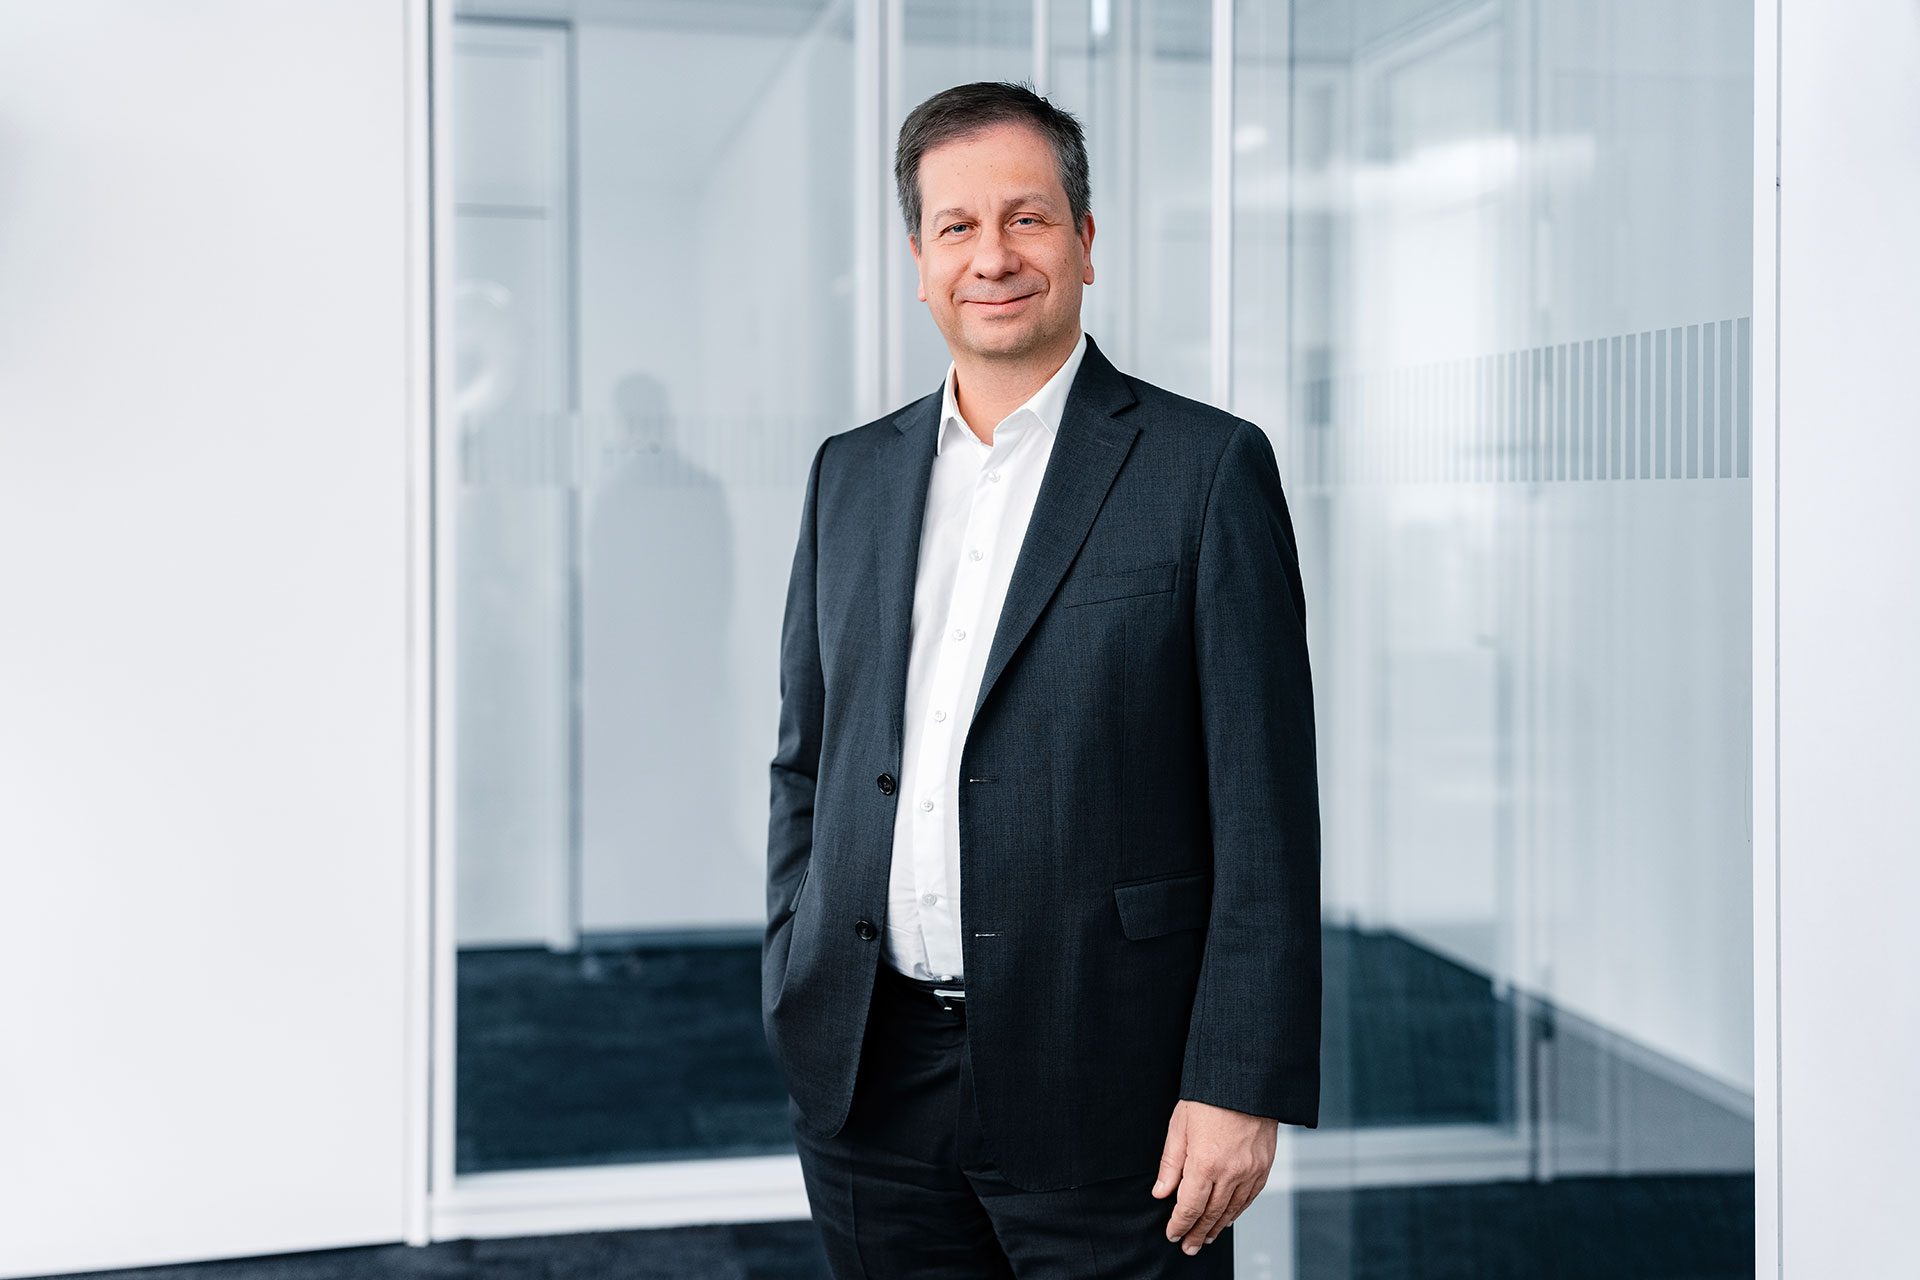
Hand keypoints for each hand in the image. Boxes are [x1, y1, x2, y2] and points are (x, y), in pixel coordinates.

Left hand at [1150, 1099, 1276, 1254]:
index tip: (1172, 1234)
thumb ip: (1170, 1164)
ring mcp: (1250, 1171)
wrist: (1247, 1081)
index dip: (1179, 1224)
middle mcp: (1230, 1172)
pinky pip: (1250, 1198)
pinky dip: (1237, 1212)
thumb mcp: (1179, 1126)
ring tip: (1206, 1238)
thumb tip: (1161, 1193)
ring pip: (1232, 1209)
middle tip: (1188, 1247)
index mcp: (1205, 1163)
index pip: (1189, 1206)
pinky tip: (1229, 1218)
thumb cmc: (1210, 1097)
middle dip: (1197, 1233)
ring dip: (1217, 1227)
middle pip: (1211, 1213)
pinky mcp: (1264, 1167)